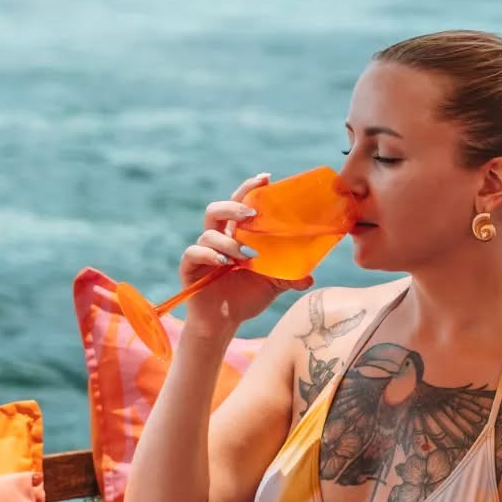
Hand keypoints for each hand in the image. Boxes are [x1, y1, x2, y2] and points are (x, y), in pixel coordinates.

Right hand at [179, 172, 311, 334]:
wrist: (224, 323)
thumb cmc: (246, 298)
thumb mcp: (273, 285)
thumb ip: (290, 276)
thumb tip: (311, 277)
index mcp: (237, 235)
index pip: (240, 204)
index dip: (250, 189)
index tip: (266, 178)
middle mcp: (218, 238)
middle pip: (218, 210)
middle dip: (234, 206)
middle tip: (252, 215)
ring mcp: (202, 252)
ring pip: (209, 232)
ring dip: (228, 240)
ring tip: (244, 254)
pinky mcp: (190, 267)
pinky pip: (194, 252)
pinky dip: (209, 254)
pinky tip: (224, 262)